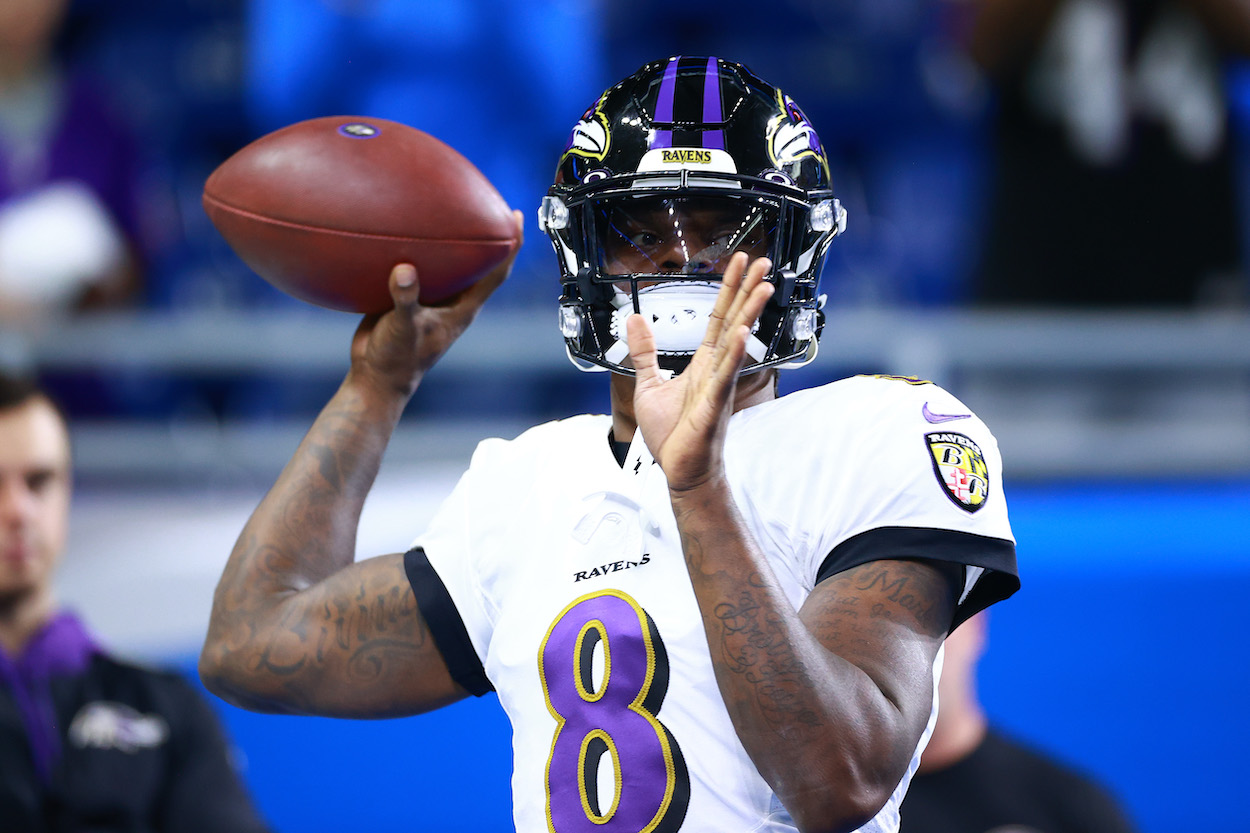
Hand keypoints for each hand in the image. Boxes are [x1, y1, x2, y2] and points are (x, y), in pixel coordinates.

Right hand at [349, 210, 522, 397]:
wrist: (374, 377)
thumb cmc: (396, 360)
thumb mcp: (401, 328)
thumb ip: (405, 299)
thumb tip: (404, 269)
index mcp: (463, 309)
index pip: (497, 273)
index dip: (511, 245)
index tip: (517, 216)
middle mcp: (454, 302)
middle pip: (480, 263)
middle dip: (487, 234)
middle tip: (487, 201)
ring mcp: (433, 300)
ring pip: (451, 265)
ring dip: (454, 241)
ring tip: (449, 207)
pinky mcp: (411, 299)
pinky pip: (420, 269)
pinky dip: (418, 250)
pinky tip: (405, 229)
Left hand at [626, 253, 773, 491]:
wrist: (679, 470)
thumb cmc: (671, 434)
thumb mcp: (648, 384)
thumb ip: (645, 351)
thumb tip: (633, 320)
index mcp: (703, 362)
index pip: (718, 317)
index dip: (728, 288)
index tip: (739, 262)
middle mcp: (716, 369)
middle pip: (734, 320)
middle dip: (748, 289)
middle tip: (764, 260)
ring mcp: (718, 386)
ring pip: (736, 343)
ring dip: (750, 314)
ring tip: (763, 287)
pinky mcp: (714, 405)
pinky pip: (725, 375)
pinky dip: (733, 354)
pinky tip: (741, 333)